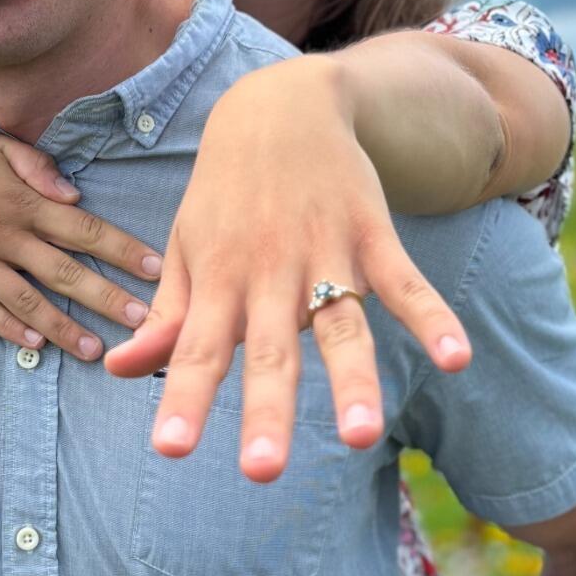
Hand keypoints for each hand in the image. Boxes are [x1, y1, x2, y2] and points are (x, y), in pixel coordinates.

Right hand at [0, 117, 161, 361]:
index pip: (84, 230)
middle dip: (107, 299)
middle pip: (65, 273)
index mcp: (22, 200)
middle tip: (143, 324)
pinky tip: (33, 347)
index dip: (122, 251)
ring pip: (26, 301)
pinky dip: (8, 329)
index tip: (155, 270)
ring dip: (63, 329)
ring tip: (94, 351)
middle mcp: (3, 234)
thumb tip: (75, 195)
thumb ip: (37, 168)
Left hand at [102, 57, 470, 476]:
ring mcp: (325, 252)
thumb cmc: (225, 193)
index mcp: (219, 280)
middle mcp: (270, 271)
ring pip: (341, 326)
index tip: (171, 450)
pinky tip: (456, 359)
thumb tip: (119, 371)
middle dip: (268, 411)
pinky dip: (432, 318)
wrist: (280, 103)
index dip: (184, 399)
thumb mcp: (187, 246)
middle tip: (263, 472)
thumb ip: (167, 317)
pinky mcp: (372, 234)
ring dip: (353, 381)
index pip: (197, 350)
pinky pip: (405, 283)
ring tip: (362, 436)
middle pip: (272, 351)